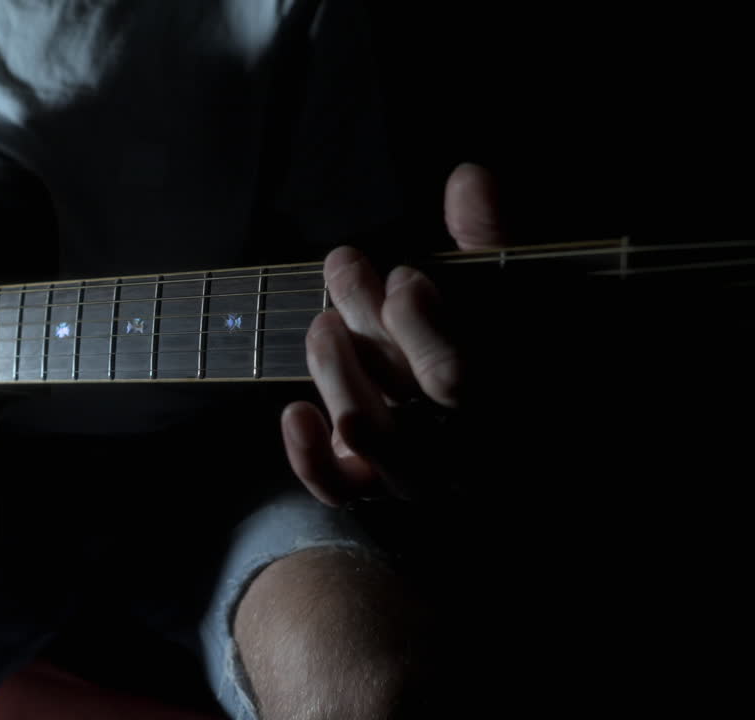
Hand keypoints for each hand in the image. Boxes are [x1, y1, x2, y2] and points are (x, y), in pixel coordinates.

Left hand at [282, 162, 507, 505]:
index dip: (425, 330)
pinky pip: (338, 489)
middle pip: (409, 403)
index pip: (461, 381)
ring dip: (337, 375)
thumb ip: (489, 240)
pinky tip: (293, 412)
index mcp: (510, 399)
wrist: (499, 421)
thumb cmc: (510, 343)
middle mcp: (465, 449)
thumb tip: (468, 177)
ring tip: (321, 322)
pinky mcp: (376, 487)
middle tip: (345, 266)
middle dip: (371, 328)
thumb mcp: (509, 287)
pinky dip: (309, 457)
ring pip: (369, 439)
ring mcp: (419, 474)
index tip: (405, 277)